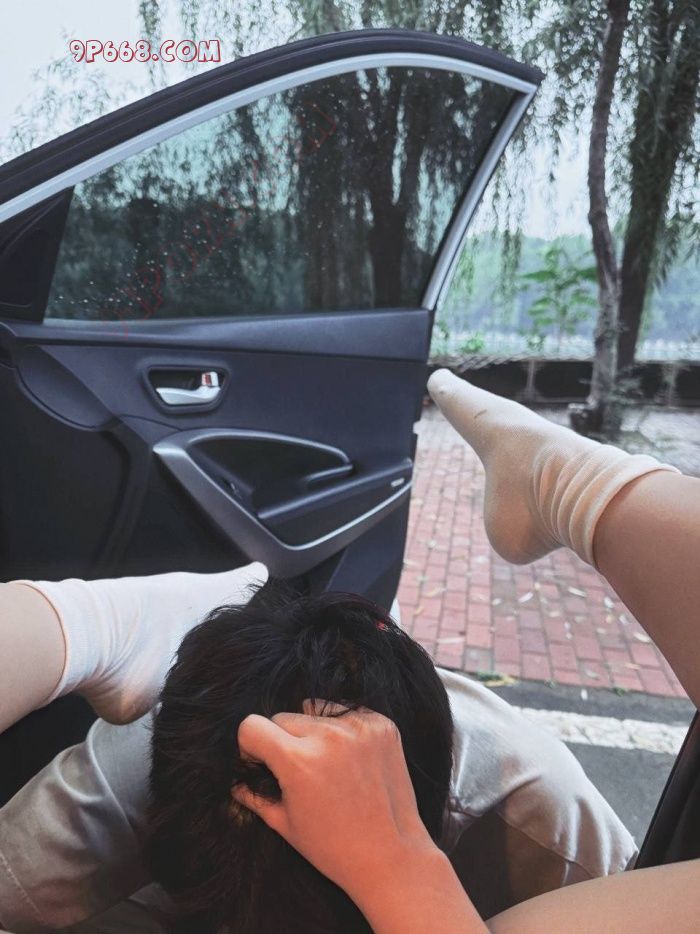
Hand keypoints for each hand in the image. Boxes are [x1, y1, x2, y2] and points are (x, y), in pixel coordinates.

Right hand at [232, 702, 437, 902]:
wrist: (391, 856)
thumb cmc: (334, 848)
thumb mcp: (285, 824)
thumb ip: (254, 796)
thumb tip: (236, 781)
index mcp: (298, 762)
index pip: (252, 725)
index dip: (250, 745)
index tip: (260, 761)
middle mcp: (328, 737)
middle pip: (283, 717)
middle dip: (282, 740)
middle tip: (297, 770)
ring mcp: (359, 727)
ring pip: (314, 709)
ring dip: (312, 730)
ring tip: (327, 764)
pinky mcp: (382, 725)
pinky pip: (347, 712)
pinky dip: (343, 729)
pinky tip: (352, 760)